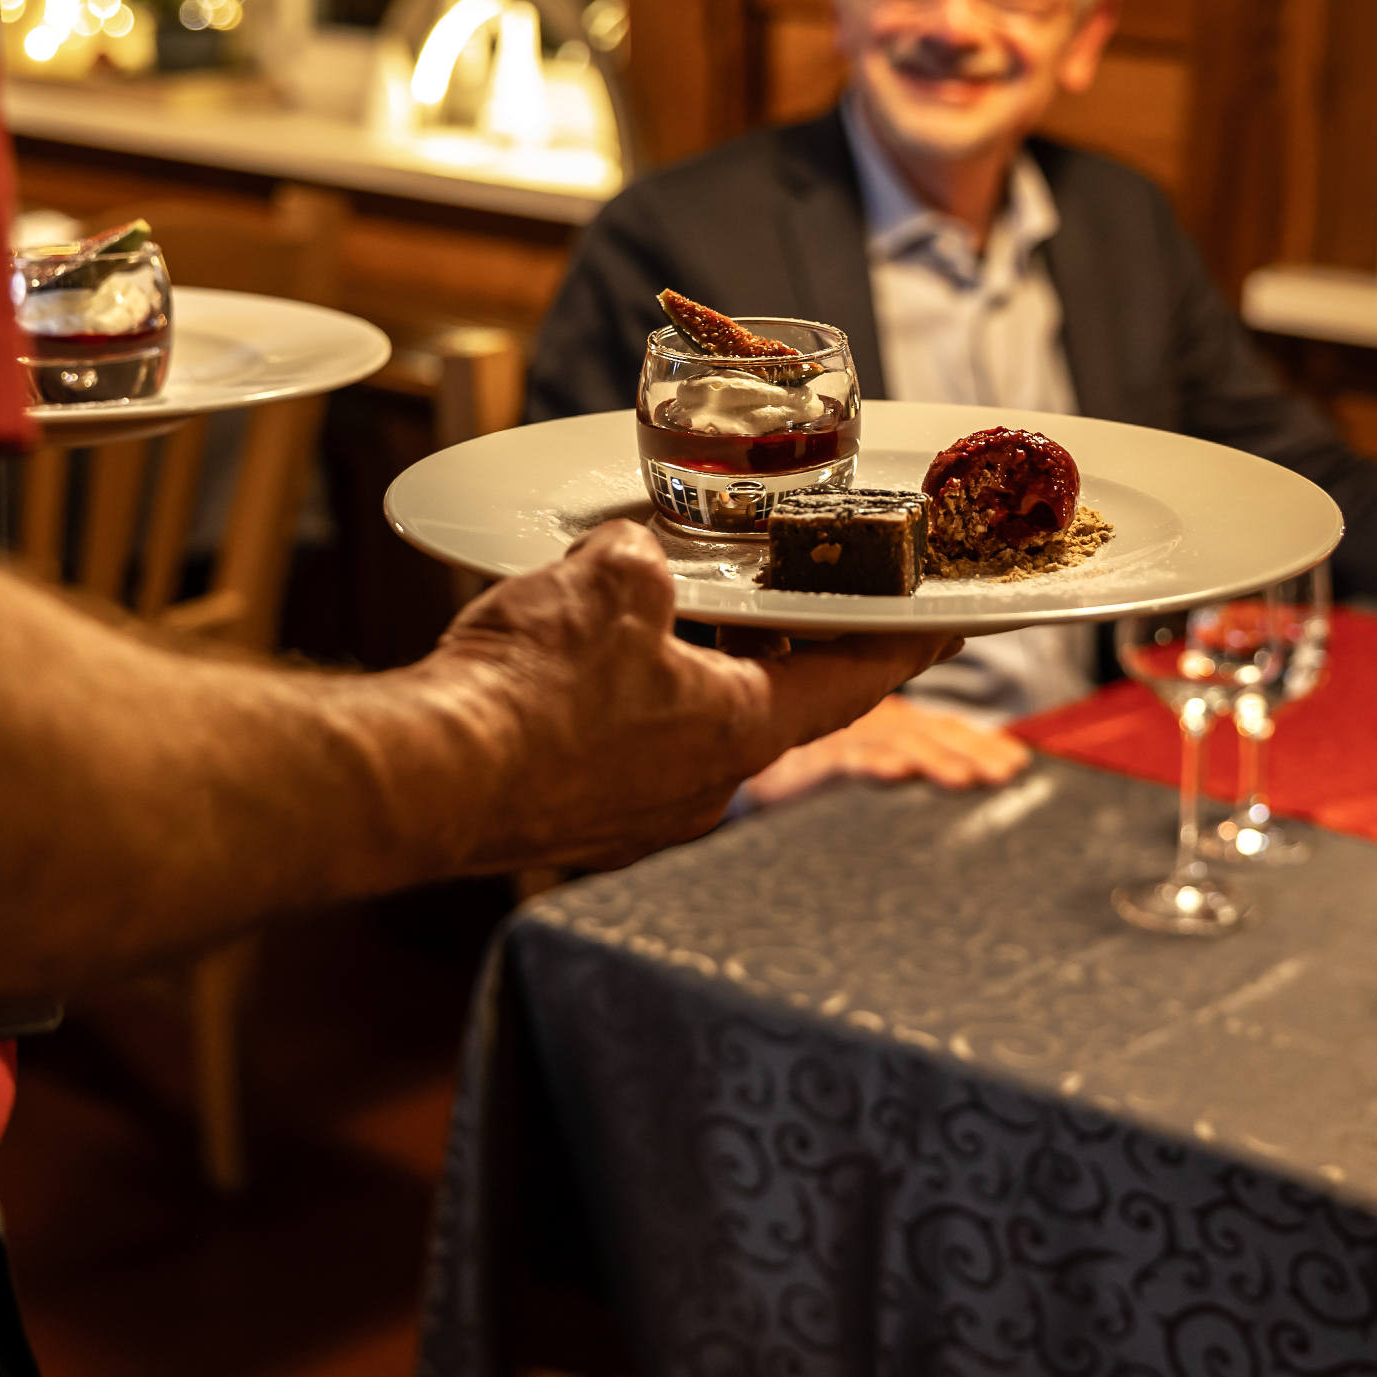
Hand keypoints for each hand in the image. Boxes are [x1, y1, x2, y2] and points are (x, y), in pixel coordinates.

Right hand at [426, 522, 953, 869]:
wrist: (429, 773)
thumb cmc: (533, 687)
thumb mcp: (613, 580)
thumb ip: (648, 560)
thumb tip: (635, 559)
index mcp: (741, 731)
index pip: (853, 682)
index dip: (905, 645)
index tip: (947, 629)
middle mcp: (703, 786)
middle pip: (762, 697)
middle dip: (760, 637)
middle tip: (764, 588)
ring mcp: (638, 813)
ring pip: (682, 720)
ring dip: (678, 664)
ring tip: (647, 604)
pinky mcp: (577, 818)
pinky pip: (619, 746)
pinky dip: (618, 698)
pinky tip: (575, 655)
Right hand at [739, 695, 1032, 808]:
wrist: (734, 751)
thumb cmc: (801, 758)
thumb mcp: (856, 755)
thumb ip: (894, 754)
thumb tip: (934, 769)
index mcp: (886, 721)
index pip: (941, 730)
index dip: (980, 743)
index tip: (1018, 763)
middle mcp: (868, 722)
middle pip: (928, 736)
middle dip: (970, 754)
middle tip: (1004, 775)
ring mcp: (839, 737)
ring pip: (895, 744)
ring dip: (932, 761)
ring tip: (966, 780)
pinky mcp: (806, 756)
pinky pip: (844, 758)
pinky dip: (872, 763)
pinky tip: (897, 773)